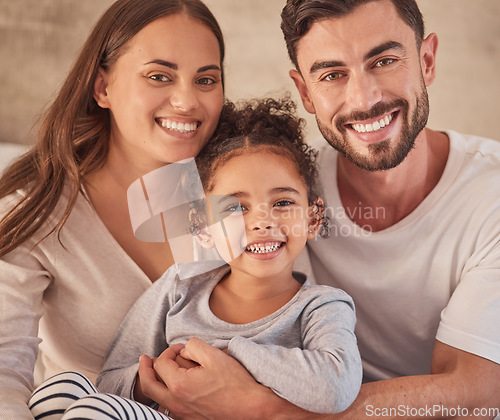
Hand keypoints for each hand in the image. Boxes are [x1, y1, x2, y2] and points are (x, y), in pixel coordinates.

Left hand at [140, 338, 272, 419]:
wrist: (251, 408)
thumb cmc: (235, 383)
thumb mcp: (214, 355)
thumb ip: (193, 346)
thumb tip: (183, 351)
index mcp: (179, 385)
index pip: (161, 363)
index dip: (169, 350)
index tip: (180, 347)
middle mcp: (176, 403)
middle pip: (149, 385)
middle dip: (146, 369)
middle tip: (144, 359)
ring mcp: (182, 414)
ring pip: (157, 399)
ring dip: (153, 384)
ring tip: (154, 373)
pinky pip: (168, 408)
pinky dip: (163, 397)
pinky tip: (169, 389)